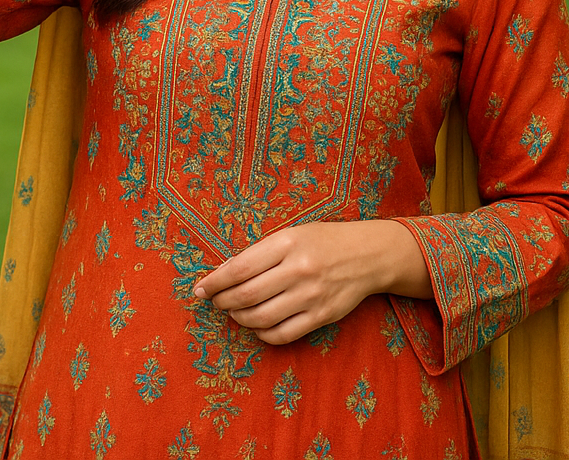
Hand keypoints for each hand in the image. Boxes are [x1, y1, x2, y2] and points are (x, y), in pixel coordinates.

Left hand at [193, 220, 430, 345]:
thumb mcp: (291, 235)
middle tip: (215, 302)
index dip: (214, 282)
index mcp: (287, 243)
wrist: (368, 255)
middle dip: (222, 302)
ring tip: (235, 312)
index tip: (200, 289)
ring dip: (239, 318)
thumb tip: (222, 274)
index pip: (239, 268)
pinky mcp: (322, 316)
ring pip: (260, 318)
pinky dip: (262, 334)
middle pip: (246, 296)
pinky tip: (257, 325)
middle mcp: (299, 269)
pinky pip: (282, 334)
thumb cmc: (322, 242)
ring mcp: (311, 296)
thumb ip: (259, 254)